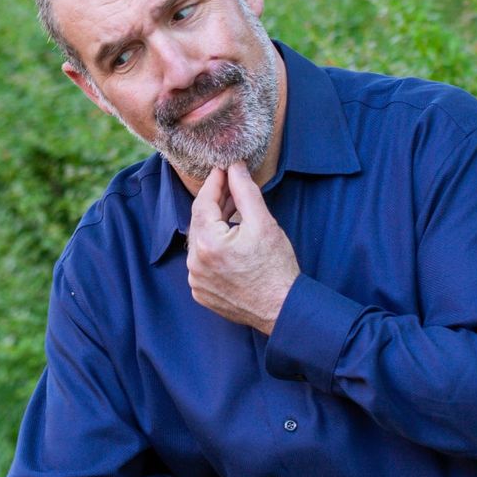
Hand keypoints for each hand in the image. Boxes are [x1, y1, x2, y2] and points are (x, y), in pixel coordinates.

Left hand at [187, 161, 299, 333]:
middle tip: (231, 187)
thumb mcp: (264, 223)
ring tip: (234, 212)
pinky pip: (202, 263)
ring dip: (214, 226)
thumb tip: (234, 167)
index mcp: (208, 243)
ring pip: (200, 242)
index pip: (203, 202)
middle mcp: (195, 263)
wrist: (282, 309)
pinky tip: (230, 242)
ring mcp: (196, 280)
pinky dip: (213, 249)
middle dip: (215, 203)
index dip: (214, 183)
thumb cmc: (276, 267)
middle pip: (200, 222)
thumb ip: (245, 191)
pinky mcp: (200, 292)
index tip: (222, 169)